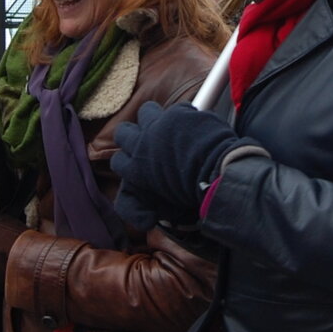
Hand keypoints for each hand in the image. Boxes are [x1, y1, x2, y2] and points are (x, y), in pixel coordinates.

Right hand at [113, 100, 243, 220]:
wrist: (213, 172)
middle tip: (147, 140)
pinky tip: (193, 126)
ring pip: (146, 111)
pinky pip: (178, 110)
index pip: (118, 161)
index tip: (138, 164)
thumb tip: (145, 221)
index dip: (128, 161)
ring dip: (155, 118)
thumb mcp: (162, 210)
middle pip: (123, 132)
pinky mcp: (177, 114)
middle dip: (132, 135)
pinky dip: (185, 116)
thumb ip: (144, 211)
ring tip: (167, 127)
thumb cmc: (190, 194)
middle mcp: (141, 143)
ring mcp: (159, 125)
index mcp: (136, 168)